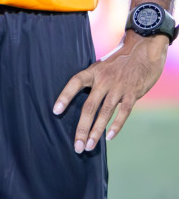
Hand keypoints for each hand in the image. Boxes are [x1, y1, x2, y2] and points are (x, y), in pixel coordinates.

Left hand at [55, 32, 168, 151]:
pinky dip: (116, 126)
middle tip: (76, 145)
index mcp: (92, 72)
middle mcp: (103, 80)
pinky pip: (123, 113)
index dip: (64, 96)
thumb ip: (92, 82)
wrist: (143, 52)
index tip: (55, 111)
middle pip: (89, 106)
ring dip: (96, 131)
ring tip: (89, 146)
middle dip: (81, 128)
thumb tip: (81, 101)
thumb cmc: (119, 63)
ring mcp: (118, 88)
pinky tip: (109, 137)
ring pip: (104, 113)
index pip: (74, 83)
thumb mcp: (101, 67)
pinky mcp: (132, 94)